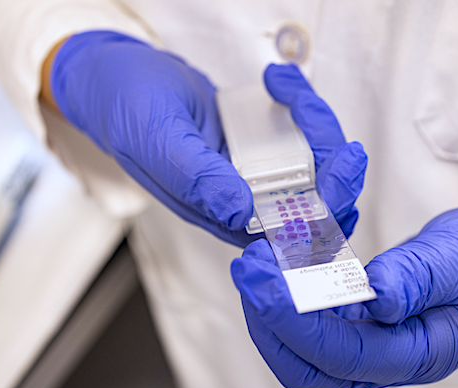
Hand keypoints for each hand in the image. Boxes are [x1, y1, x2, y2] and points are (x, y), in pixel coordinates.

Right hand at [49, 31, 365, 244]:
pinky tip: (283, 85)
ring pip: (310, 171)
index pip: (281, 235)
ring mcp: (251, 173)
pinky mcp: (256, 146)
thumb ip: (196, 177)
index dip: (320, 216)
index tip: (340, 177)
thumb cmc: (127, 111)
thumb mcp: (156, 140)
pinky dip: (301, 112)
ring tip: (295, 92)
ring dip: (319, 135)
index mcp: (216, 214)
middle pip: (309, 205)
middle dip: (334, 176)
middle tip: (340, 140)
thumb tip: (239, 210)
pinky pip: (295, 139)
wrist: (117, 81)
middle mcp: (240, 201)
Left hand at [231, 201, 457, 387]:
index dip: (294, 318)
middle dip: (270, 322)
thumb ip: (419, 277)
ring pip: (307, 349)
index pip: (341, 352)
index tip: (262, 277)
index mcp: (420, 353)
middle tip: (249, 269)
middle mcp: (391, 359)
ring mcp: (376, 343)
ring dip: (274, 311)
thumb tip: (374, 295)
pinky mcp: (367, 322)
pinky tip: (282, 264)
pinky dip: (293, 297)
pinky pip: (319, 322)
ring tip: (257, 263)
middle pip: (311, 365)